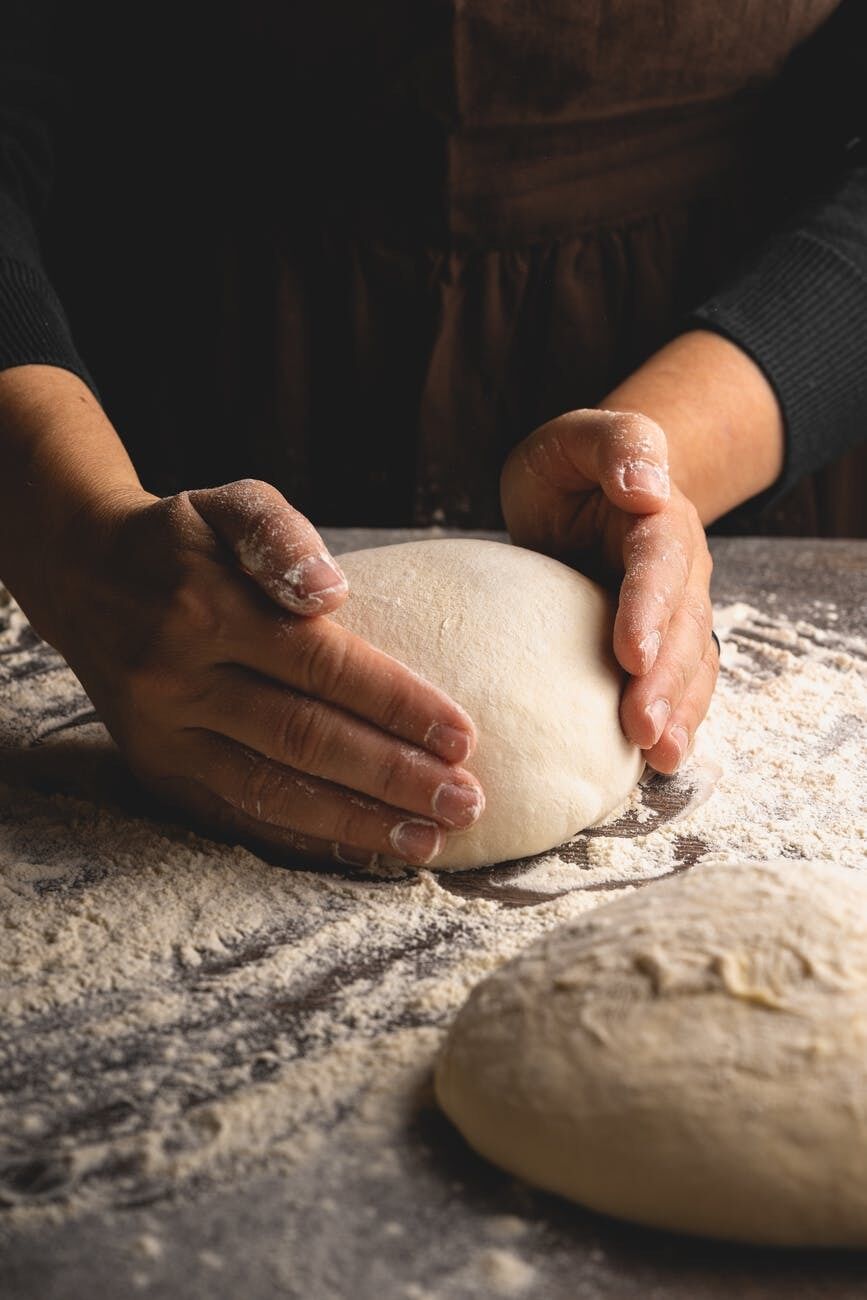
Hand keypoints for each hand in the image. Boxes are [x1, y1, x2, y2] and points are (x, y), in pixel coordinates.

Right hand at [44, 479, 483, 866]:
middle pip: (301, 737)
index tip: (462, 737)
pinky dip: (302, 837)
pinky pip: (234, 814)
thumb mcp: (227, 503)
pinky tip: (360, 849)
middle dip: (391, 776)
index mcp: (205, 606)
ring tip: (428, 841)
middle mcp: (177, 677)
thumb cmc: (183, 540)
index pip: (319, 664)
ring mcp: (161, 733)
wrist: (82, 574)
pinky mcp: (155, 770)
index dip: (395, 704)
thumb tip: (332, 591)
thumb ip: (280, 534)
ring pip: (269, 788)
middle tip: (466, 802)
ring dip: (354, 822)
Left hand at [501, 409, 717, 772]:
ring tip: (660, 756)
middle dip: (665, 681)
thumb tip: (646, 486)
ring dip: (678, 712)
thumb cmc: (569, 468)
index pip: (660, 564)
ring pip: (689, 664)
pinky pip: (679, 685)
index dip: (649, 609)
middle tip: (640, 728)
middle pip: (683, 627)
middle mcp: (679, 570)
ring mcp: (675, 611)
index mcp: (658, 519)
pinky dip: (675, 721)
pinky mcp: (661, 644)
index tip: (632, 655)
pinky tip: (660, 760)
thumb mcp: (575, 438)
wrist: (583, 494)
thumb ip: (615, 443)